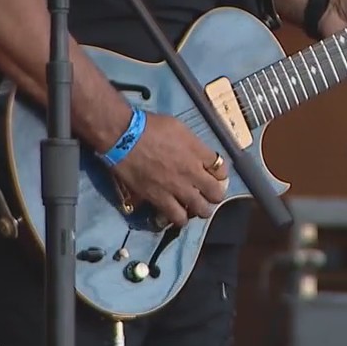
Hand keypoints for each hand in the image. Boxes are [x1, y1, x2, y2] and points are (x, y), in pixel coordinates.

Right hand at [111, 113, 228, 226]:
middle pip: (216, 193)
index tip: (214, 174)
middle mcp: (192, 172)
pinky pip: (178, 217)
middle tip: (207, 194)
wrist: (124, 137)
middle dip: (214, 195)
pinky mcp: (160, 199)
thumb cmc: (149, 126)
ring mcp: (177, 188)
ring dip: (201, 209)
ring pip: (201, 210)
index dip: (220, 174)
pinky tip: (178, 214)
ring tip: (195, 207)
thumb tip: (196, 153)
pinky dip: (181, 218)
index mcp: (198, 152)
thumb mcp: (179, 127)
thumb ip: (192, 144)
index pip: (222, 169)